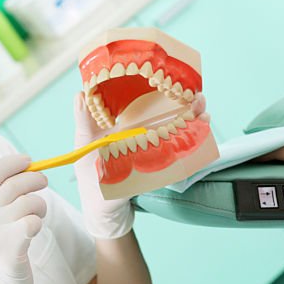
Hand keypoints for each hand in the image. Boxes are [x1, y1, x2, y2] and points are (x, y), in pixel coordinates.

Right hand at [0, 154, 48, 283]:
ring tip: (37, 215)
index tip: (28, 161)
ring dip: (40, 205)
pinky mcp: (5, 249)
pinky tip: (33, 231)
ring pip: (28, 201)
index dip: (11, 163)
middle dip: (35, 179)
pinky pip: (32, 221)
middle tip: (43, 183)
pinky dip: (38, 223)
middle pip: (14, 184)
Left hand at [73, 91, 208, 238]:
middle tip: (195, 94)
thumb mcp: (83, 145)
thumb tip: (80, 93)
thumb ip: (83, 121)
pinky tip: (202, 127)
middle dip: (183, 97)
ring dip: (193, 113)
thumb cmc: (90, 175)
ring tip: (202, 108)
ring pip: (178, 122)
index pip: (143, 95)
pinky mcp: (161, 161)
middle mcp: (142, 128)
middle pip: (167, 106)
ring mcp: (154, 144)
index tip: (169, 73)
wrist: (103, 210)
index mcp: (123, 120)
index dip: (157, 82)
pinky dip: (194, 135)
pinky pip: (180, 145)